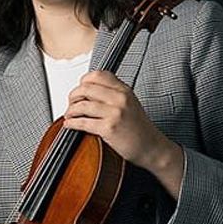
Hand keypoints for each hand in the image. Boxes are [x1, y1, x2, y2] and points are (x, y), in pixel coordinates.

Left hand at [64, 70, 183, 197]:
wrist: (152, 148)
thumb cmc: (140, 129)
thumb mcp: (130, 103)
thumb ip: (113, 94)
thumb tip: (88, 90)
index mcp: (124, 90)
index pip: (98, 75)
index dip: (83, 81)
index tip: (79, 89)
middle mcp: (120, 98)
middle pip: (85, 88)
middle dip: (73, 96)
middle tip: (71, 104)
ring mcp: (115, 113)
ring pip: (82, 105)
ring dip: (70, 111)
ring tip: (69, 115)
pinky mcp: (109, 128)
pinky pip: (83, 123)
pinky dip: (72, 123)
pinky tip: (70, 125)